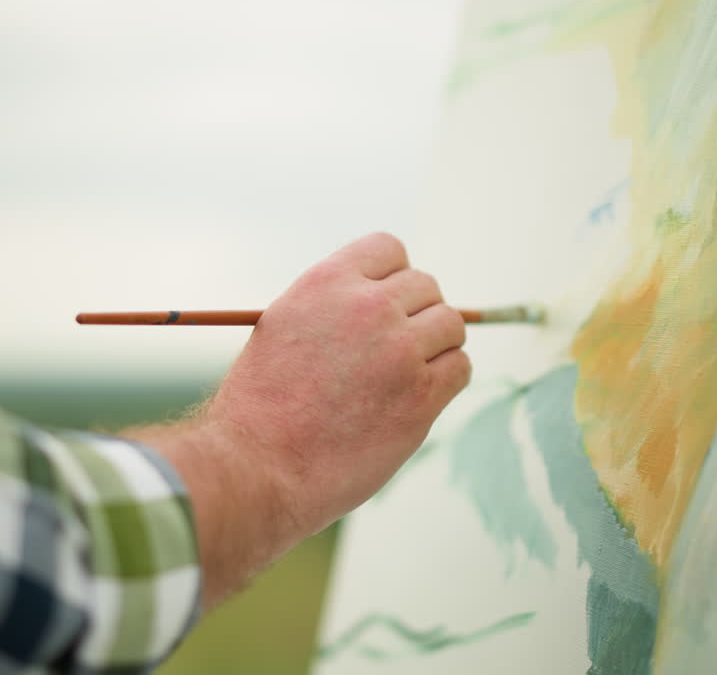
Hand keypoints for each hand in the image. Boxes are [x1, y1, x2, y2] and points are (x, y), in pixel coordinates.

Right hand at [212, 232, 469, 532]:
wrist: (257, 467)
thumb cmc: (261, 407)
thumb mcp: (282, 329)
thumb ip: (330, 306)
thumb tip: (381, 298)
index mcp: (326, 282)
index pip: (389, 249)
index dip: (392, 277)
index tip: (383, 306)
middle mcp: (368, 306)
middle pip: (426, 286)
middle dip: (415, 314)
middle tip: (394, 351)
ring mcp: (399, 350)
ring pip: (451, 325)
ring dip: (436, 347)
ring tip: (406, 376)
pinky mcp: (421, 396)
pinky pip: (459, 368)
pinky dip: (446, 380)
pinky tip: (418, 398)